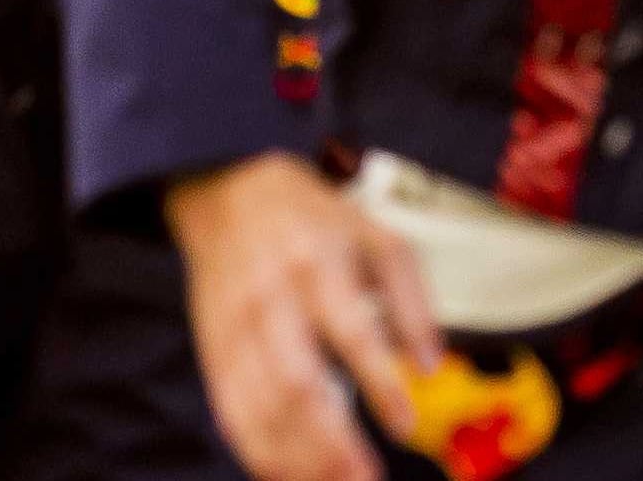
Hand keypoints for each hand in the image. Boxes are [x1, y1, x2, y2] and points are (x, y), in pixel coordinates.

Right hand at [163, 153, 441, 480]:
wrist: (228, 191)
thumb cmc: (315, 222)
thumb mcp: (376, 237)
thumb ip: (411, 298)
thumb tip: (430, 364)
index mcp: (317, 264)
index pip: (349, 332)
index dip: (378, 384)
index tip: (404, 426)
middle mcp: (271, 298)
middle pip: (296, 383)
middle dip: (330, 442)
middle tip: (363, 480)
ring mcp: (235, 328)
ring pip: (260, 406)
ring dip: (296, 457)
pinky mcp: (212, 349)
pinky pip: (230, 410)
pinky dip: (257, 450)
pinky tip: (286, 474)